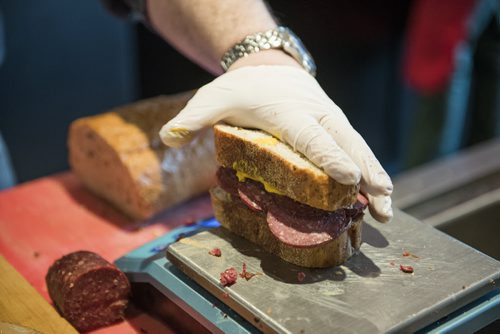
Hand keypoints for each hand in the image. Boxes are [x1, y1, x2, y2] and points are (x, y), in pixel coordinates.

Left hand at [160, 65, 392, 222]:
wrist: (269, 67)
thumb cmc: (241, 88)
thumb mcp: (213, 97)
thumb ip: (192, 117)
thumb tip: (168, 138)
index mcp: (286, 112)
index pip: (309, 136)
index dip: (327, 157)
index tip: (346, 179)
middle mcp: (315, 114)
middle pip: (343, 144)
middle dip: (363, 173)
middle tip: (379, 200)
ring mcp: (330, 119)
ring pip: (357, 147)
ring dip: (374, 176)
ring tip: (386, 206)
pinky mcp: (336, 125)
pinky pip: (357, 148)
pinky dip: (371, 170)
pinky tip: (380, 194)